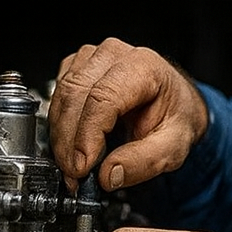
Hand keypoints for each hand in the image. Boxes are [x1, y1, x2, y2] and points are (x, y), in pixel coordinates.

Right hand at [50, 38, 208, 190]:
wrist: (174, 103)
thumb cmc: (175, 116)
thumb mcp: (174, 146)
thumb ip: (145, 162)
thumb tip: (109, 175)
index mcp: (143, 67)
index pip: (103, 98)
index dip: (87, 135)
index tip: (82, 166)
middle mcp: (114, 55)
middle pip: (75, 95)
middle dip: (68, 142)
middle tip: (74, 175)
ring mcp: (92, 58)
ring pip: (61, 96)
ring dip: (60, 137)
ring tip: (72, 168)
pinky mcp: (77, 68)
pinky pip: (57, 96)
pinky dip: (59, 126)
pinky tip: (70, 147)